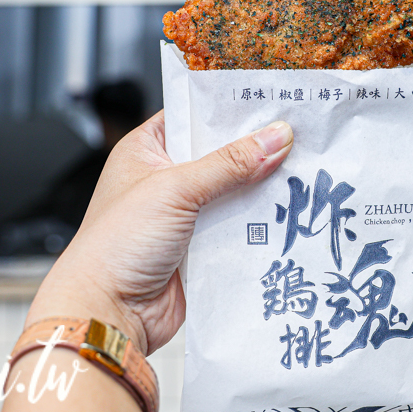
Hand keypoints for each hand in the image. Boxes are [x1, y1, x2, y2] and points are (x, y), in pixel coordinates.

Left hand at [26, 112, 293, 354]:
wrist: (109, 313)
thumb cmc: (116, 245)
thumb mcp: (175, 189)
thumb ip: (229, 163)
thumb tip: (275, 137)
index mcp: (146, 152)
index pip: (193, 116)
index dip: (228, 108)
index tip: (269, 98)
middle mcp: (165, 180)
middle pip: (221, 154)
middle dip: (255, 150)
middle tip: (297, 134)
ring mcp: (185, 215)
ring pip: (235, 192)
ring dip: (261, 188)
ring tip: (302, 169)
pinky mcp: (202, 247)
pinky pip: (239, 227)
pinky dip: (259, 223)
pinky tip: (287, 212)